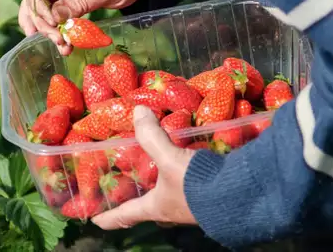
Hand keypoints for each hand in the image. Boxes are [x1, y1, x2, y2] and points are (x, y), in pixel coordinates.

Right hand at [18, 0, 145, 54]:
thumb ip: (81, 1)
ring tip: (60, 46)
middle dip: (43, 21)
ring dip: (46, 27)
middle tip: (59, 41)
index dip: (38, 4)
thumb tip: (55, 18)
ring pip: (41, 7)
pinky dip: (55, 27)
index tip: (53, 23)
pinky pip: (53, 12)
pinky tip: (59, 43)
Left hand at [91, 106, 198, 228]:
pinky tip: (189, 158)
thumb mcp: (169, 159)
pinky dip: (186, 173)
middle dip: (137, 199)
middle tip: (127, 187)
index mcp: (155, 207)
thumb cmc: (195, 184)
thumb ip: (152, 136)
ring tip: (156, 168)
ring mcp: (190, 205)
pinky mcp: (208, 194)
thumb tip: (136, 111)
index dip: (108, 218)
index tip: (94, 221)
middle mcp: (170, 210)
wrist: (238, 194)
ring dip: (162, 185)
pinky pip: (190, 185)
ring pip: (169, 196)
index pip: (125, 216)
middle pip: (148, 208)